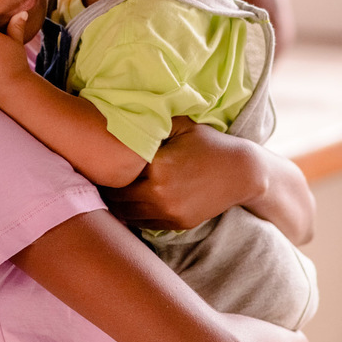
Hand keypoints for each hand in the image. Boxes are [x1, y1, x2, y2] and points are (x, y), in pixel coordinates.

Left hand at [102, 117, 262, 230]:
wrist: (242, 173)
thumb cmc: (210, 144)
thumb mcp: (181, 125)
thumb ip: (151, 122)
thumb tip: (121, 118)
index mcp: (157, 166)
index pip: (116, 172)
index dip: (105, 167)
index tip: (99, 161)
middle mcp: (159, 193)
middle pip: (117, 196)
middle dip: (108, 187)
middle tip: (101, 177)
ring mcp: (168, 211)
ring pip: (126, 213)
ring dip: (118, 203)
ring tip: (112, 190)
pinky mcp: (177, 223)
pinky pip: (144, 223)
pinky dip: (134, 214)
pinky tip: (132, 201)